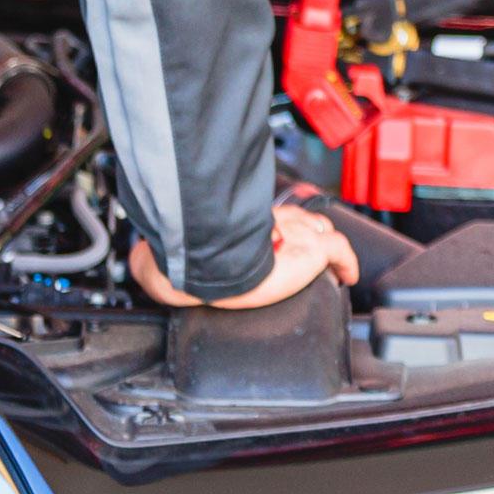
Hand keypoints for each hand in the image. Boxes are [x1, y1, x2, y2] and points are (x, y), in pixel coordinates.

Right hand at [129, 205, 359, 308]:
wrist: (203, 260)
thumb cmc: (188, 256)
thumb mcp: (182, 249)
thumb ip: (175, 249)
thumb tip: (145, 263)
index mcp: (244, 218)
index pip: (274, 215)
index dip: (283, 226)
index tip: (283, 236)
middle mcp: (272, 218)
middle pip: (302, 220)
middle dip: (306, 233)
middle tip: (307, 252)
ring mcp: (294, 231)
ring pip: (321, 233)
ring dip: (324, 251)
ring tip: (329, 269)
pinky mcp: (311, 247)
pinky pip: (340, 252)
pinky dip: (347, 264)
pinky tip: (348, 277)